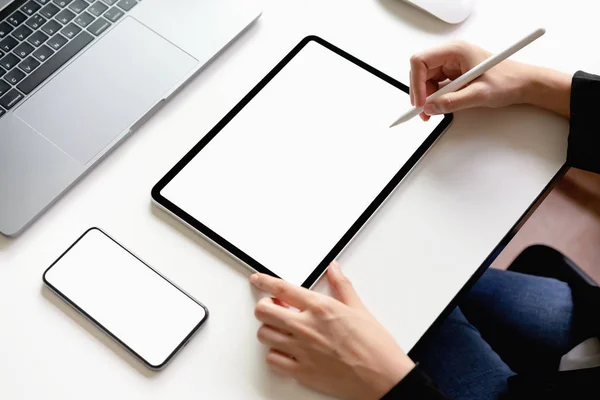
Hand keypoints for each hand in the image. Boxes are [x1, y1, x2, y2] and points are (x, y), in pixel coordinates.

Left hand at [251, 262, 414, 399]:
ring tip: (281, 329)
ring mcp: (301, 351)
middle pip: (264, 311)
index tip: (258, 280)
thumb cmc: (376, 347)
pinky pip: (273, 360)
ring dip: (269, 330)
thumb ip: (342, 286)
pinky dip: (275, 354)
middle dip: (265, 306)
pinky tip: (286, 350)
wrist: (383, 377)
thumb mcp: (359, 309)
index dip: (264, 281)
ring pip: (264, 335)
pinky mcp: (301, 372)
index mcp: (320, 308)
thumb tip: (334, 269)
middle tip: (274, 307)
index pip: (281, 288)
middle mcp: (306, 327)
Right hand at [409, 40, 570, 119]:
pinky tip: (439, 107)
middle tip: (424, 111)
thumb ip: (452, 102)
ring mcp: (452, 65)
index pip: (421, 61)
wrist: (524, 84)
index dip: (416, 82)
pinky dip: (434, 99)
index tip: (420, 102)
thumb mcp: (479, 94)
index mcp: (456, 51)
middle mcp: (451, 55)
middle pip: (421, 71)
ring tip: (432, 112)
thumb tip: (430, 108)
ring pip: (427, 80)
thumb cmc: (509, 81)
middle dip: (420, 92)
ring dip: (426, 98)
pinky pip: (436, 86)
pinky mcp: (454, 75)